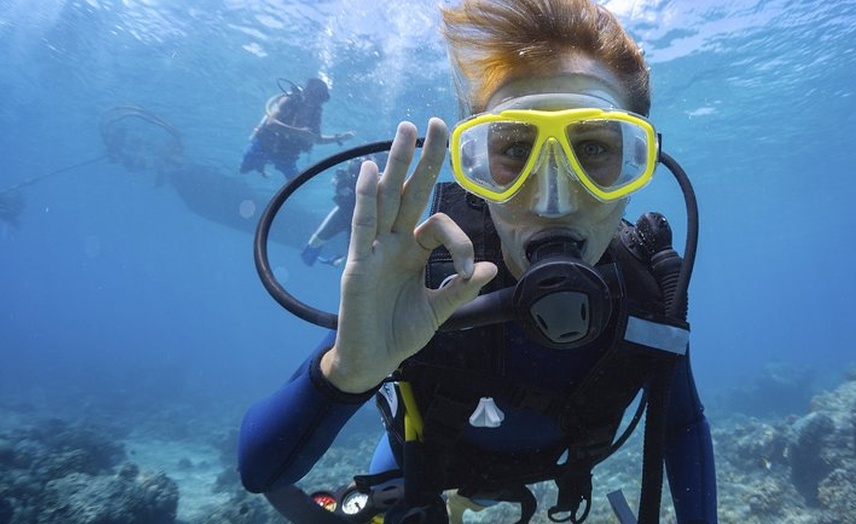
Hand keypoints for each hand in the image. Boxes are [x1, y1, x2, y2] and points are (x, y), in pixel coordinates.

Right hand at [321, 119, 497, 392]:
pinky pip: (362, 227)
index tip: (469, 270)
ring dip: (395, 165)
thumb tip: (491, 269)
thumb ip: (461, 289)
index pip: (438, 225)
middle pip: (410, 192)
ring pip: (386, 199)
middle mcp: (393, 243)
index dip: (460, 240)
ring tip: (404, 130)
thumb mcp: (439, 311)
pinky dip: (365, 200)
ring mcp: (373, 251)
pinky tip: (370, 171)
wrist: (372, 361)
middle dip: (423, 158)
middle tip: (434, 122)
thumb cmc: (399, 333)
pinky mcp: (357, 265)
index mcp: (414, 252)